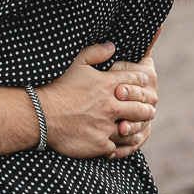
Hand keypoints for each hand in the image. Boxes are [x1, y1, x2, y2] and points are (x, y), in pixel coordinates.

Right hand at [38, 43, 157, 159]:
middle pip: (140, 107)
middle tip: (151, 109)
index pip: (134, 82)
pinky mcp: (100, 145)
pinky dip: (120, 145)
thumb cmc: (58, 87)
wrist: (42, 115)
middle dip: (147, 107)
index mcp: (107, 85)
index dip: (142, 82)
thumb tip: (112, 45)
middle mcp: (111, 106)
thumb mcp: (76, 63)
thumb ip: (96, 52)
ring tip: (141, 128)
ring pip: (132, 129)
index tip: (146, 83)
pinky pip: (117, 147)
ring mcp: (107, 127)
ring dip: (138, 128)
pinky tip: (122, 144)